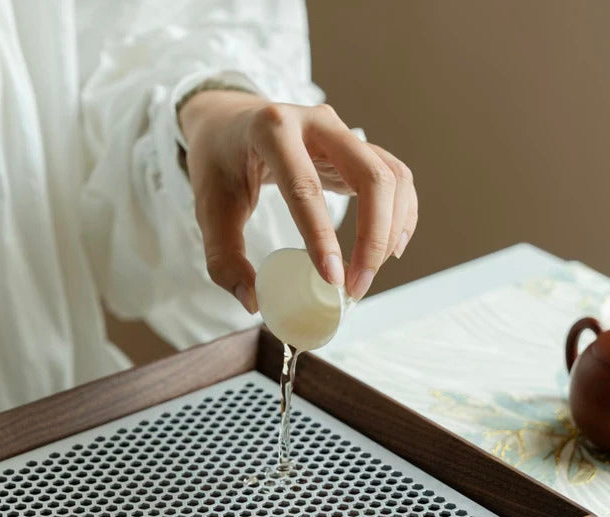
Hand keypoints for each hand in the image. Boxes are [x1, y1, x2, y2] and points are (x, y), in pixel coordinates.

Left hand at [179, 91, 417, 311]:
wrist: (227, 122)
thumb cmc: (217, 165)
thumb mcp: (208, 210)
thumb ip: (224, 259)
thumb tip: (254, 302)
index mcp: (272, 130)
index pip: (305, 187)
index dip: (322, 237)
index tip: (332, 280)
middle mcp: (315, 122)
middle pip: (370, 175)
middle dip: (373, 238)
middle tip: (356, 287)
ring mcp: (341, 131)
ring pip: (391, 176)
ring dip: (391, 230)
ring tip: (368, 274)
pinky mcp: (356, 147)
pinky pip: (394, 177)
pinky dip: (400, 214)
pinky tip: (390, 248)